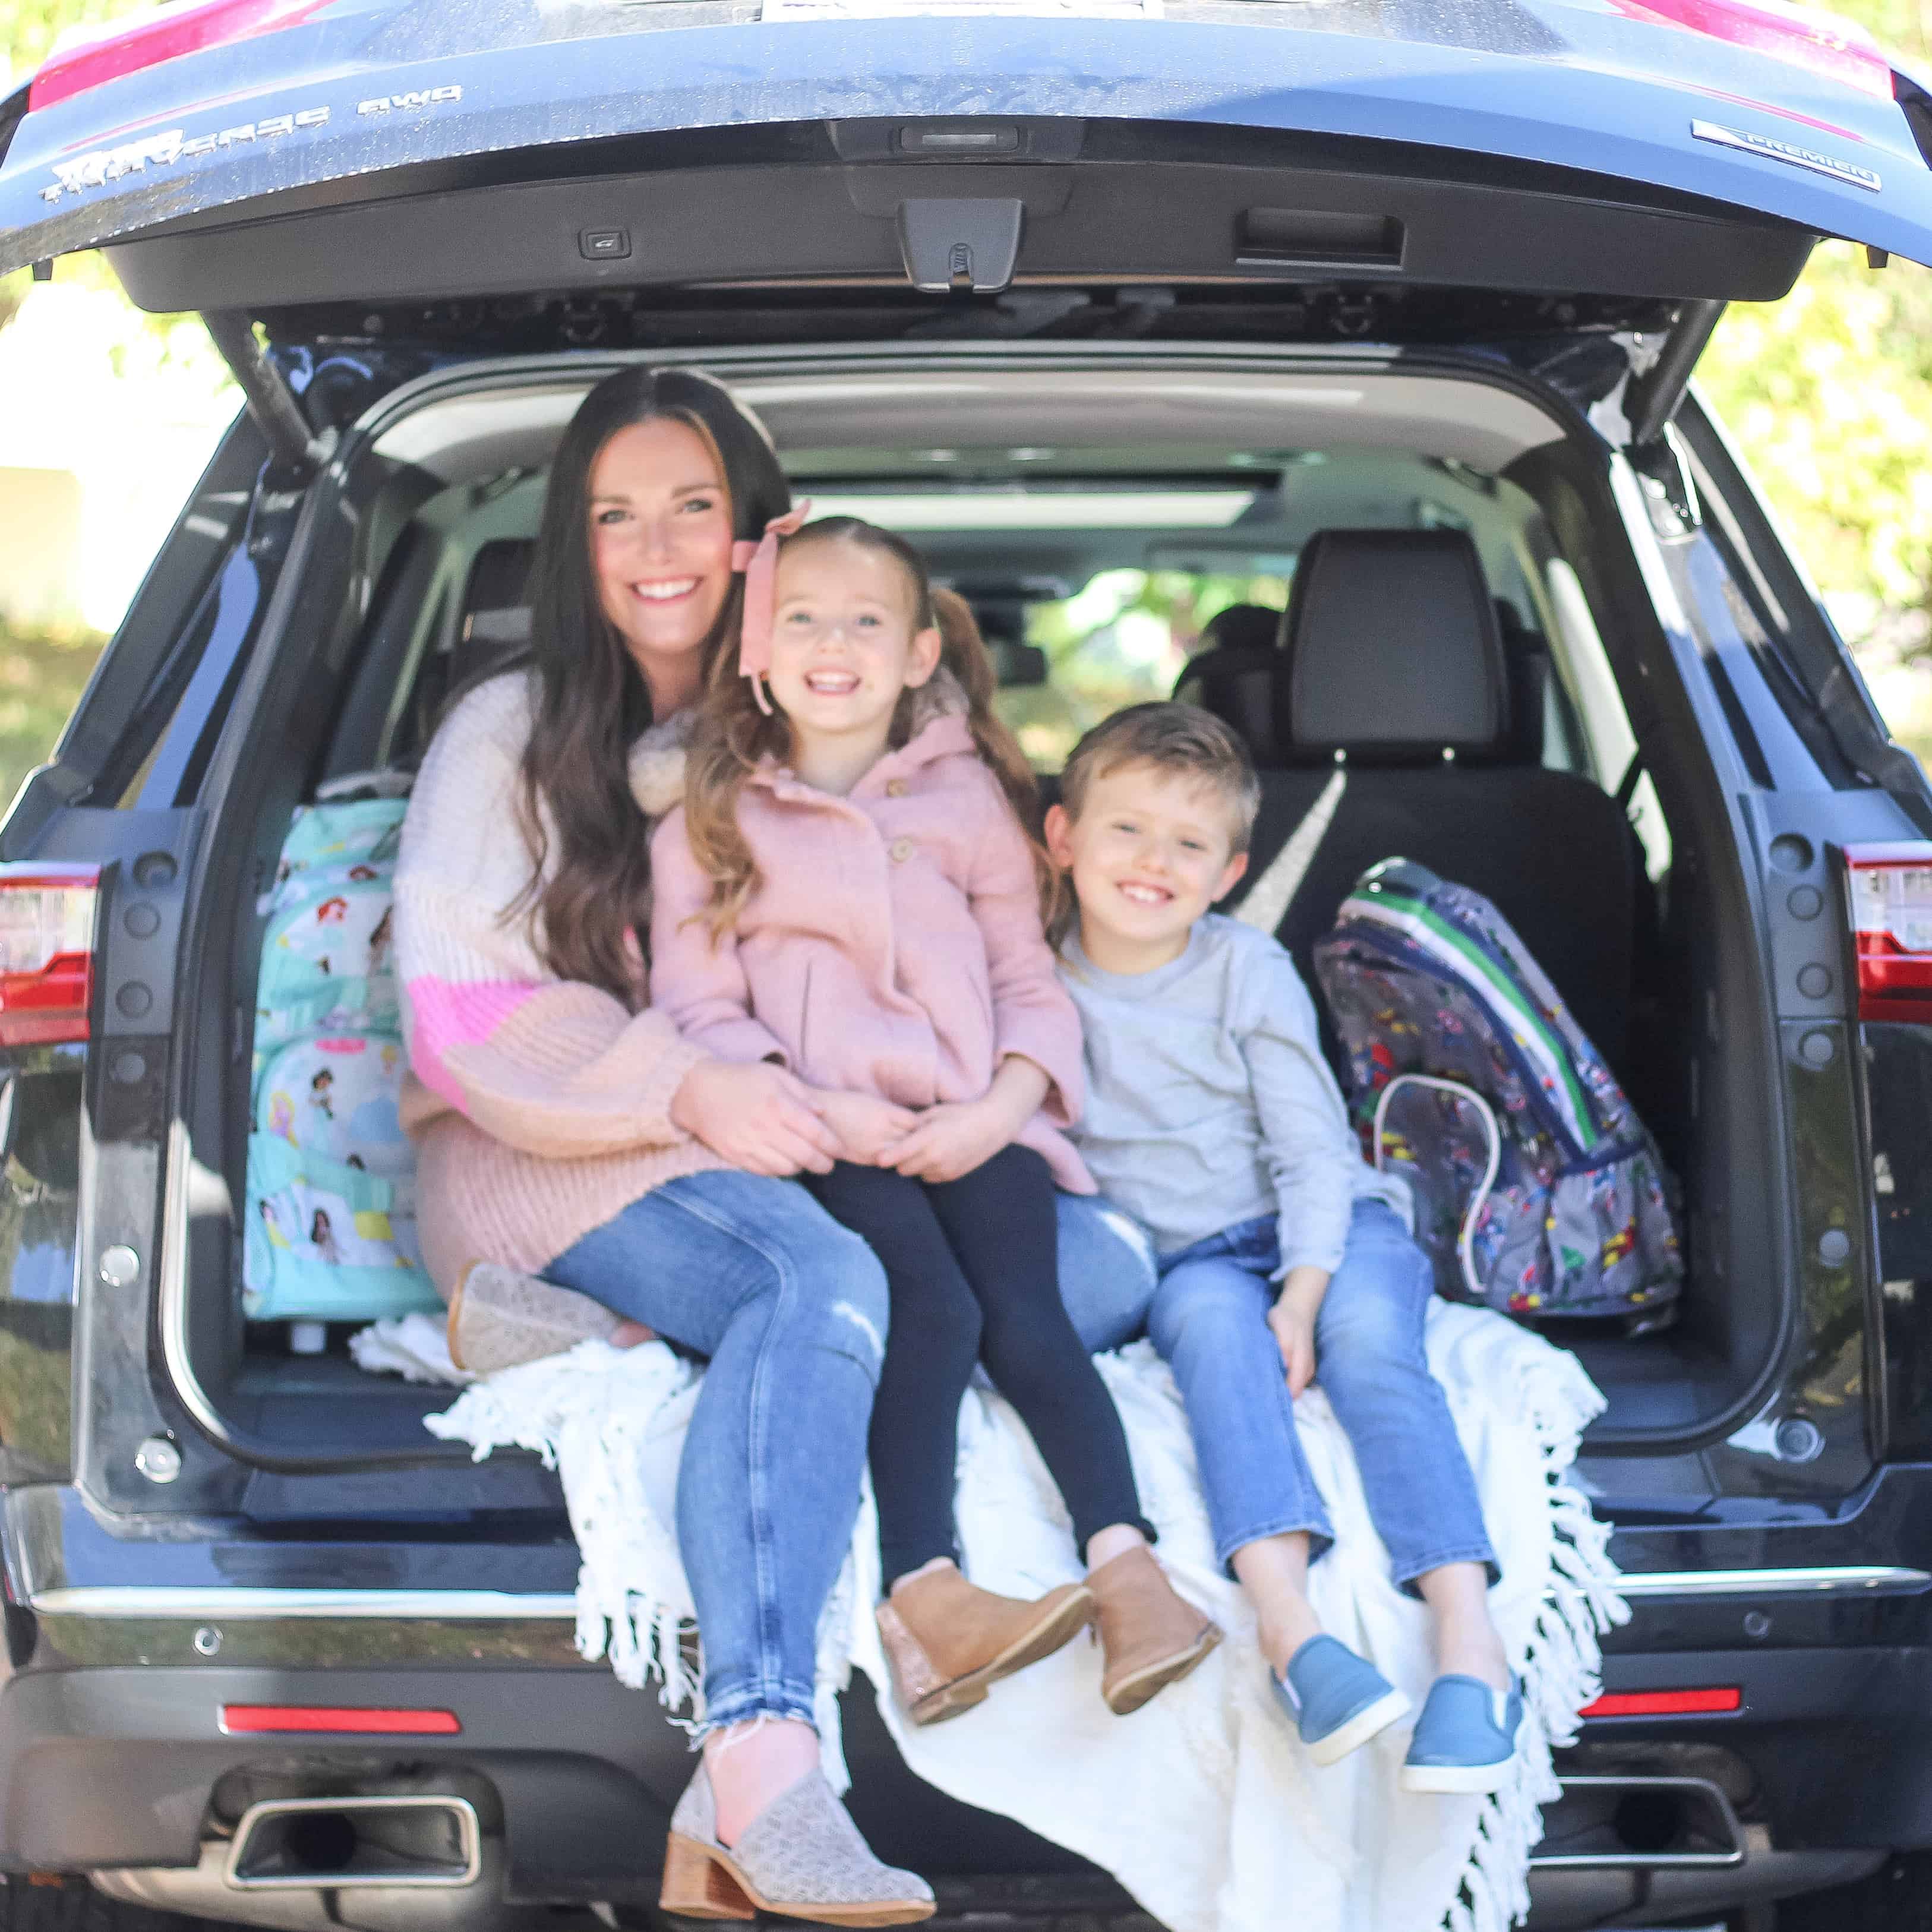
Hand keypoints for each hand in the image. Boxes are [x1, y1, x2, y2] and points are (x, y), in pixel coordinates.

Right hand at [669, 1059, 840, 1176]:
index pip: (816, 1133)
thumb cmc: (742, 1079)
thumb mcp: (775, 1075)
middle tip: (829, 1163)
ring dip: (802, 1168)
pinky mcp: (737, 1156)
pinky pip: (766, 1172)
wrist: (698, 1092)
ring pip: (787, 1168)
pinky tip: (786, 1163)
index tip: (841, 1150)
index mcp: (778, 1105)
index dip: (833, 1145)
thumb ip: (802, 1094)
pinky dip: (781, 1171)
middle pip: (805, 1156)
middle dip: (823, 1163)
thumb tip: (822, 1114)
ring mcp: (749, 1144)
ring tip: (807, 1161)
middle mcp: (765, 1127)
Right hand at [814, 1089, 919, 1164]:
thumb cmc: (844, 1104)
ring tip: (910, 1150)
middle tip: (921, 1140)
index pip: (915, 1122)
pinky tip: (893, 1157)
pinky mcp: (863, 1159)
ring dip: (907, 1153)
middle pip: (913, 1140)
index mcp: (883, 1111)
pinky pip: (886, 1163)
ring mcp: (872, 1147)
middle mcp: (880, 1130)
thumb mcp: (871, 1102)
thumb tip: (911, 1122)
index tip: (920, 1124)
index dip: (920, 1124)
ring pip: (902, 1154)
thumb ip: (891, 1113)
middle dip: (919, 1140)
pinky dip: (893, 1161)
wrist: (815, 1117)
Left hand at [887, 1098, 1011, 1183]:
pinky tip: (935, 1156)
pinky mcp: (951, 1176)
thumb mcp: (934, 1113)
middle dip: (900, 1161)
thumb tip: (894, 1131)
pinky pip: (929, 1177)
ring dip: (915, 1166)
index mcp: (928, 1138)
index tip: (878, 1159)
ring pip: (916, 1174)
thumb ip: (913, 1124)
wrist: (991, 1126)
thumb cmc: (960, 1114)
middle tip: (902, 1149)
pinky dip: (928, 1170)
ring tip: (922, 1151)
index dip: (886, 1157)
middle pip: (903, 1169)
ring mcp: (944, 1168)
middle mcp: (935, 1157)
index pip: (899, 1154)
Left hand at [1268, 1267, 1328, 1397]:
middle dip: (1276, 1396)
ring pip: (1291, 1389)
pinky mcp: (1300, 1368)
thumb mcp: (1280, 1325)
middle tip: (1255, 1393)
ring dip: (1277, 1389)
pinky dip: (1279, 1381)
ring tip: (1258, 1386)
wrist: (1298, 1309)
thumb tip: (1285, 1365)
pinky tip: (1266, 1376)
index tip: (1260, 1397)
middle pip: (1292, 1395)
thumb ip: (1284, 1345)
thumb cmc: (1286, 1318)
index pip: (1293, 1392)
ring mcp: (1304, 1371)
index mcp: (1303, 1365)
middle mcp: (1306, 1372)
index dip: (1278, 1398)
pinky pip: (1289, 1381)